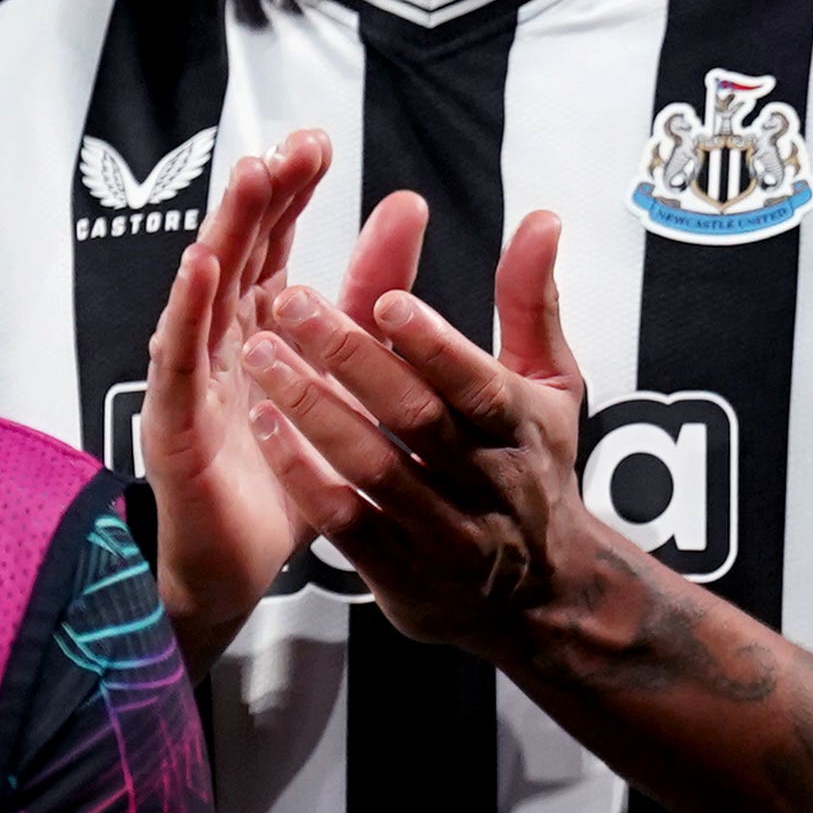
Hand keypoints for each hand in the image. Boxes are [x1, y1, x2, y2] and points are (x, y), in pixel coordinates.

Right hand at [139, 129, 422, 661]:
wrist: (240, 566)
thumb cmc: (282, 473)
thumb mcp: (344, 373)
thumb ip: (369, 294)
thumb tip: (406, 208)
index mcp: (260, 329)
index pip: (272, 244)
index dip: (288, 194)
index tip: (316, 144)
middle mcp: (221, 343)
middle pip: (237, 254)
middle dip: (259, 197)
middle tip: (289, 148)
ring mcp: (192, 379)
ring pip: (205, 292)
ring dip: (223, 232)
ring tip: (247, 180)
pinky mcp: (174, 422)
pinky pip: (179, 359)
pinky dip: (187, 310)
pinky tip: (201, 269)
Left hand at [233, 201, 631, 667]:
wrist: (543, 593)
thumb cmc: (533, 468)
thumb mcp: (551, 385)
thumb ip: (531, 302)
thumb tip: (541, 218)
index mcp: (524, 430)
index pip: (476, 383)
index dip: (430, 343)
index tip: (380, 298)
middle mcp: (490, 484)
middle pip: (416, 420)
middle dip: (349, 360)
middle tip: (289, 304)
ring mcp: (447, 535)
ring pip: (374, 470)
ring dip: (313, 410)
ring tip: (260, 355)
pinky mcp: (405, 576)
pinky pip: (347, 524)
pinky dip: (305, 475)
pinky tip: (266, 427)